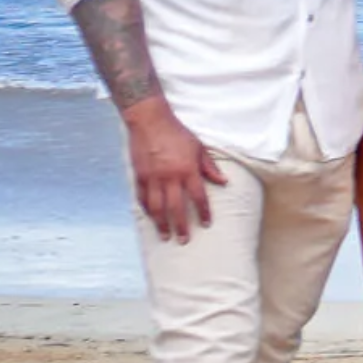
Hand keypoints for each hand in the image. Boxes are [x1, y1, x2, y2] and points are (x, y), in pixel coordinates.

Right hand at [122, 98, 224, 243]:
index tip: (206, 224)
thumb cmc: (178, 133)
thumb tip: (223, 182)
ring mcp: (152, 178)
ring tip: (165, 236)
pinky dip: (146, 210)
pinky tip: (151, 218)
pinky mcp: (139, 176)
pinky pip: (142, 198)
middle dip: (181, 226)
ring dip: (161, 224)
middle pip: (176, 207)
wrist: (150, 121)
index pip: (198, 197)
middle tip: (184, 240)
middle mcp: (169, 177)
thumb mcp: (199, 147)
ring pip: (156, 207)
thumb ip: (210, 167)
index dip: (202, 212)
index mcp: (187, 170)